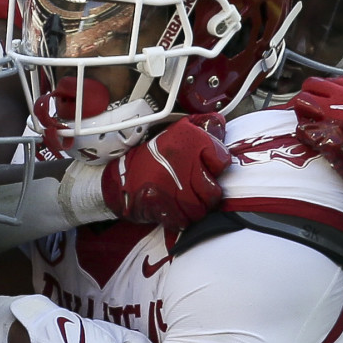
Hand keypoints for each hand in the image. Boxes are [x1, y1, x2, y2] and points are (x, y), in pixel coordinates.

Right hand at [101, 113, 230, 229]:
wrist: (120, 176)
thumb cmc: (151, 158)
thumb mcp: (177, 132)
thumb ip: (203, 126)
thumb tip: (220, 121)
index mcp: (189, 139)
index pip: (222, 160)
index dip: (216, 168)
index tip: (209, 169)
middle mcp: (183, 160)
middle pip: (213, 192)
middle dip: (207, 195)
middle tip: (197, 191)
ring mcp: (172, 185)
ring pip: (200, 209)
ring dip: (195, 209)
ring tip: (185, 201)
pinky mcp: (161, 204)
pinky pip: (183, 220)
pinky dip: (181, 219)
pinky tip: (175, 211)